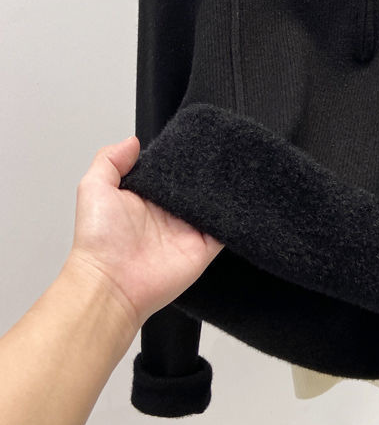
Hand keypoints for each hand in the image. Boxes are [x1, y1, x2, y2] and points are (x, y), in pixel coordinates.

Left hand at [68, 135, 223, 334]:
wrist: (111, 283)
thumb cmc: (98, 242)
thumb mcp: (94, 188)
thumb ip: (109, 160)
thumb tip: (132, 141)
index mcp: (146, 197)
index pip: (171, 171)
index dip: (181, 156)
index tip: (194, 140)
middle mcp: (169, 212)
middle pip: (196, 185)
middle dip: (206, 171)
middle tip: (218, 152)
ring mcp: (188, 229)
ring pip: (214, 203)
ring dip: (222, 192)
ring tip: (233, 170)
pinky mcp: (204, 246)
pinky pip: (227, 228)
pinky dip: (234, 217)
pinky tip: (238, 200)